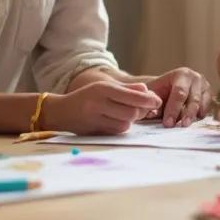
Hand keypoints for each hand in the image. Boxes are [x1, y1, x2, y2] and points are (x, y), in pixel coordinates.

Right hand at [41, 81, 161, 134]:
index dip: (148, 100)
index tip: (158, 101)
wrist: (61, 112)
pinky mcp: (95, 131)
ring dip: (131, 120)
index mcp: (103, 89)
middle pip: (131, 112)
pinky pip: (117, 131)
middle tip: (145, 109)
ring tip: (129, 113)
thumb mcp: (105, 87)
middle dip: (142, 112)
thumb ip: (127, 89)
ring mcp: (96, 119)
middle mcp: (99, 104)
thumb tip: (147, 90)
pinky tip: (118, 120)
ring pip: (125, 124)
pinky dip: (122, 126)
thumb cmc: (87, 97)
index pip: (132, 96)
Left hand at [145, 67, 209, 126]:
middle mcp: (196, 78)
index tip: (168, 123)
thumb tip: (152, 112)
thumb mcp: (151, 93)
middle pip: (194, 99)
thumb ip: (150, 101)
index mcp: (181, 74)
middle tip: (180, 127)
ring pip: (202, 105)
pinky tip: (190, 122)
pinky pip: (206, 109)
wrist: (168, 87)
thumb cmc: (158, 92)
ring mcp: (205, 87)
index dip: (174, 109)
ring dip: (193, 117)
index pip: (179, 92)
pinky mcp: (208, 97)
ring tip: (184, 126)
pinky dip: (199, 117)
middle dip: (186, 114)